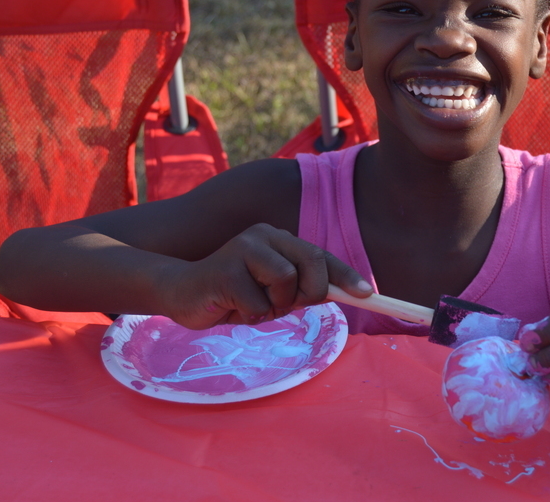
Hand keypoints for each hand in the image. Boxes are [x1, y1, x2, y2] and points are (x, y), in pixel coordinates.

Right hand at [160, 223, 371, 329]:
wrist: (182, 294)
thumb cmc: (233, 294)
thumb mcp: (273, 291)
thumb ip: (300, 288)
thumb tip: (341, 294)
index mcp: (279, 238)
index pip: (321, 255)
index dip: (345, 274)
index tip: (367, 293)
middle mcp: (264, 235)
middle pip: (312, 263)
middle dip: (310, 292)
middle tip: (285, 303)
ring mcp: (243, 249)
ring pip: (286, 283)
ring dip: (273, 306)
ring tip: (251, 304)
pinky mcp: (225, 271)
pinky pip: (258, 304)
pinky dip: (250, 315)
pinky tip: (232, 307)